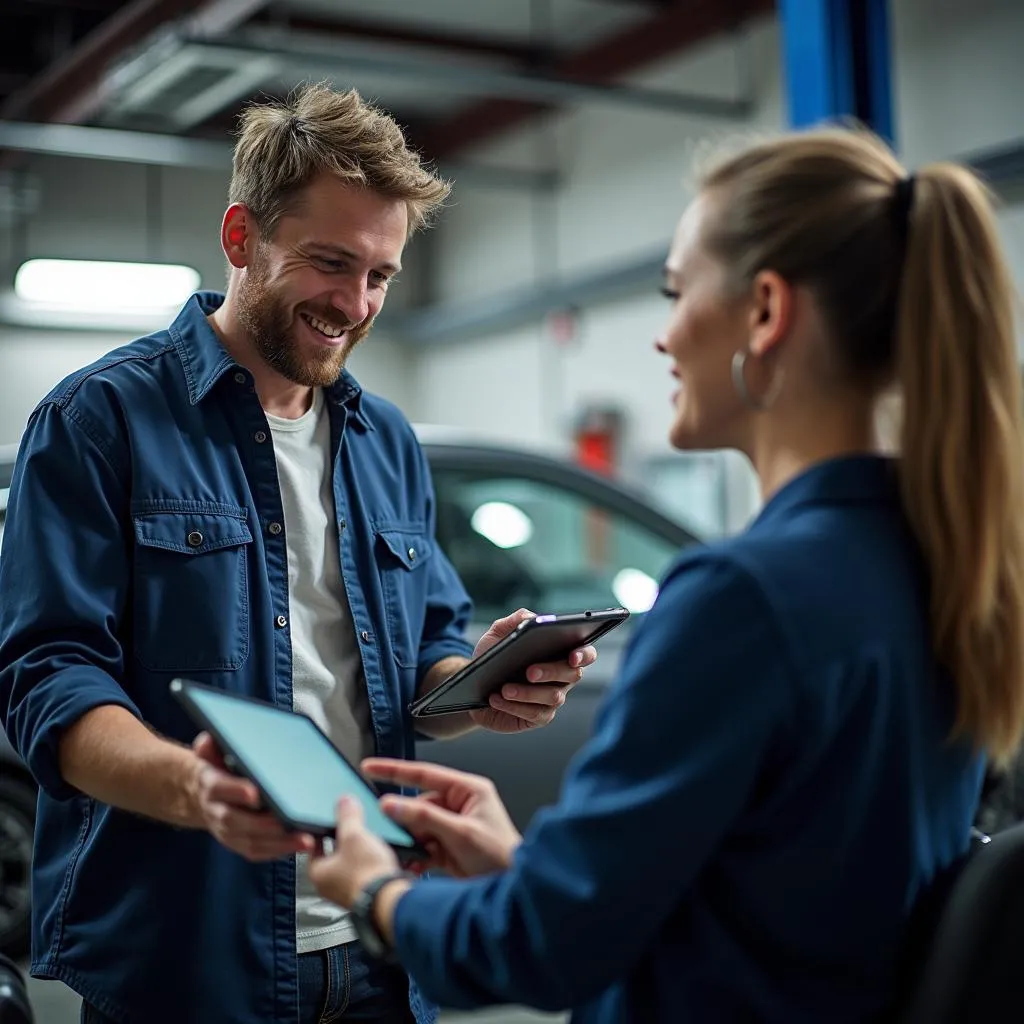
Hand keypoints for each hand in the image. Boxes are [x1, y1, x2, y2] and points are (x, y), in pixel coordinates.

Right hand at [190, 732, 314, 860]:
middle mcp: (217, 811)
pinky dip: (281, 851)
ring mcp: (228, 832)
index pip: (219, 787)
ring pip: (251, 842)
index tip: (255, 792)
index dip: (235, 790)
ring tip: (307, 840)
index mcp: (211, 784)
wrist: (204, 796)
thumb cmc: (219, 768)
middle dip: (265, 824)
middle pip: (237, 821)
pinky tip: (305, 846)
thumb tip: (209, 739)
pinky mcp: (241, 843)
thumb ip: (211, 745)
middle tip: (292, 822)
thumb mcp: (212, 751)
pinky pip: (260, 852)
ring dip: (280, 843)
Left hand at [307, 797, 400, 909]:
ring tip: (370, 837)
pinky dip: (372, 863)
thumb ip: (347, 817)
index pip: (314, 846)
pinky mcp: (367, 894)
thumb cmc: (365, 873)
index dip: (323, 830)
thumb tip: (343, 802)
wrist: (389, 899)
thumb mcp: (354, 835)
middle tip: (353, 826)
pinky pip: (366, 873)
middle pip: (334, 855)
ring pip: (351, 865)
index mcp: (318, 873)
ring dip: (360, 852)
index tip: (331, 819)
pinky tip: (381, 854)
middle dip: (344, 840)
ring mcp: (349, 892)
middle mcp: (330, 886)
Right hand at [365, 758, 521, 877]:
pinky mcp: (448, 847)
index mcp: (468, 790)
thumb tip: (393, 805)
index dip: (395, 770)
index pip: (425, 773)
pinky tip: (411, 864)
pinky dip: (415, 854)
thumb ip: (425, 818)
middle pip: (419, 805)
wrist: (512, 890)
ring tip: (402, 852)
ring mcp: (453, 826)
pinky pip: (423, 845)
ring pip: (418, 826)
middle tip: (386, 829)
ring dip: (409, 840)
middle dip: (404, 820)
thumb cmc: (502, 857)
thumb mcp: (461, 833)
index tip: (370, 767)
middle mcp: (460, 805)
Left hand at [468, 608, 597, 733]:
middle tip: (530, 671)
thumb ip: (515, 619)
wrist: (474, 683)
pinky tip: (496, 699)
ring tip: (505, 688)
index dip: (584, 654)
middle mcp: (562, 677)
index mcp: (560, 653)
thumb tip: (531, 617)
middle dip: (552, 671)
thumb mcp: (499, 633)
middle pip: (572, 675)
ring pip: (553, 697)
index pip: (585, 653)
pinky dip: (515, 706)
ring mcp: (552, 699)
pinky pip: (534, 714)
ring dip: (527, 693)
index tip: (572, 656)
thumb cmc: (493, 655)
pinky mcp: (538, 717)